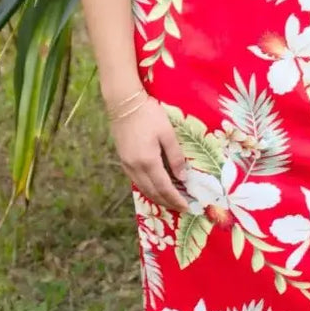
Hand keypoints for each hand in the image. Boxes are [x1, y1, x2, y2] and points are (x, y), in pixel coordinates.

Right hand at [111, 95, 189, 211]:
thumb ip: (175, 156)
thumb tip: (183, 177)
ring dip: (156, 197)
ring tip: (168, 201)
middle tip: (180, 207)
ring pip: (143, 188)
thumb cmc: (149, 114)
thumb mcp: (167, 133)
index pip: (164, 188)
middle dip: (167, 202)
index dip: (175, 199)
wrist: (124, 103)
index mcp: (148, 161)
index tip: (186, 207)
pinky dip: (147, 188)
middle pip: (152, 192)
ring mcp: (127, 165)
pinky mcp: (123, 160)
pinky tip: (153, 187)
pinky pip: (136, 181)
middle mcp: (135, 167)